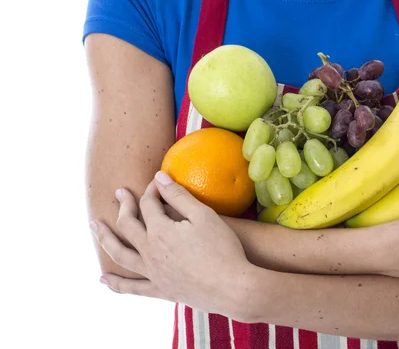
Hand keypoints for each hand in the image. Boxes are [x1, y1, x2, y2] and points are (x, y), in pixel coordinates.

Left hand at [90, 171, 252, 317]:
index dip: (151, 190)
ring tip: (95, 227)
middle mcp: (150, 252)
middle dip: (123, 206)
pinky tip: (104, 279)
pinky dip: (116, 283)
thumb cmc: (223, 248)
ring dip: (105, 239)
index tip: (158, 182)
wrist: (234, 288)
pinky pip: (133, 287)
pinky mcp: (161, 290)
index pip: (148, 204)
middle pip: (127, 226)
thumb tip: (158, 177)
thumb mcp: (204, 216)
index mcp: (160, 231)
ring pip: (121, 255)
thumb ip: (179, 195)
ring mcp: (153, 273)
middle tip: (119, 193)